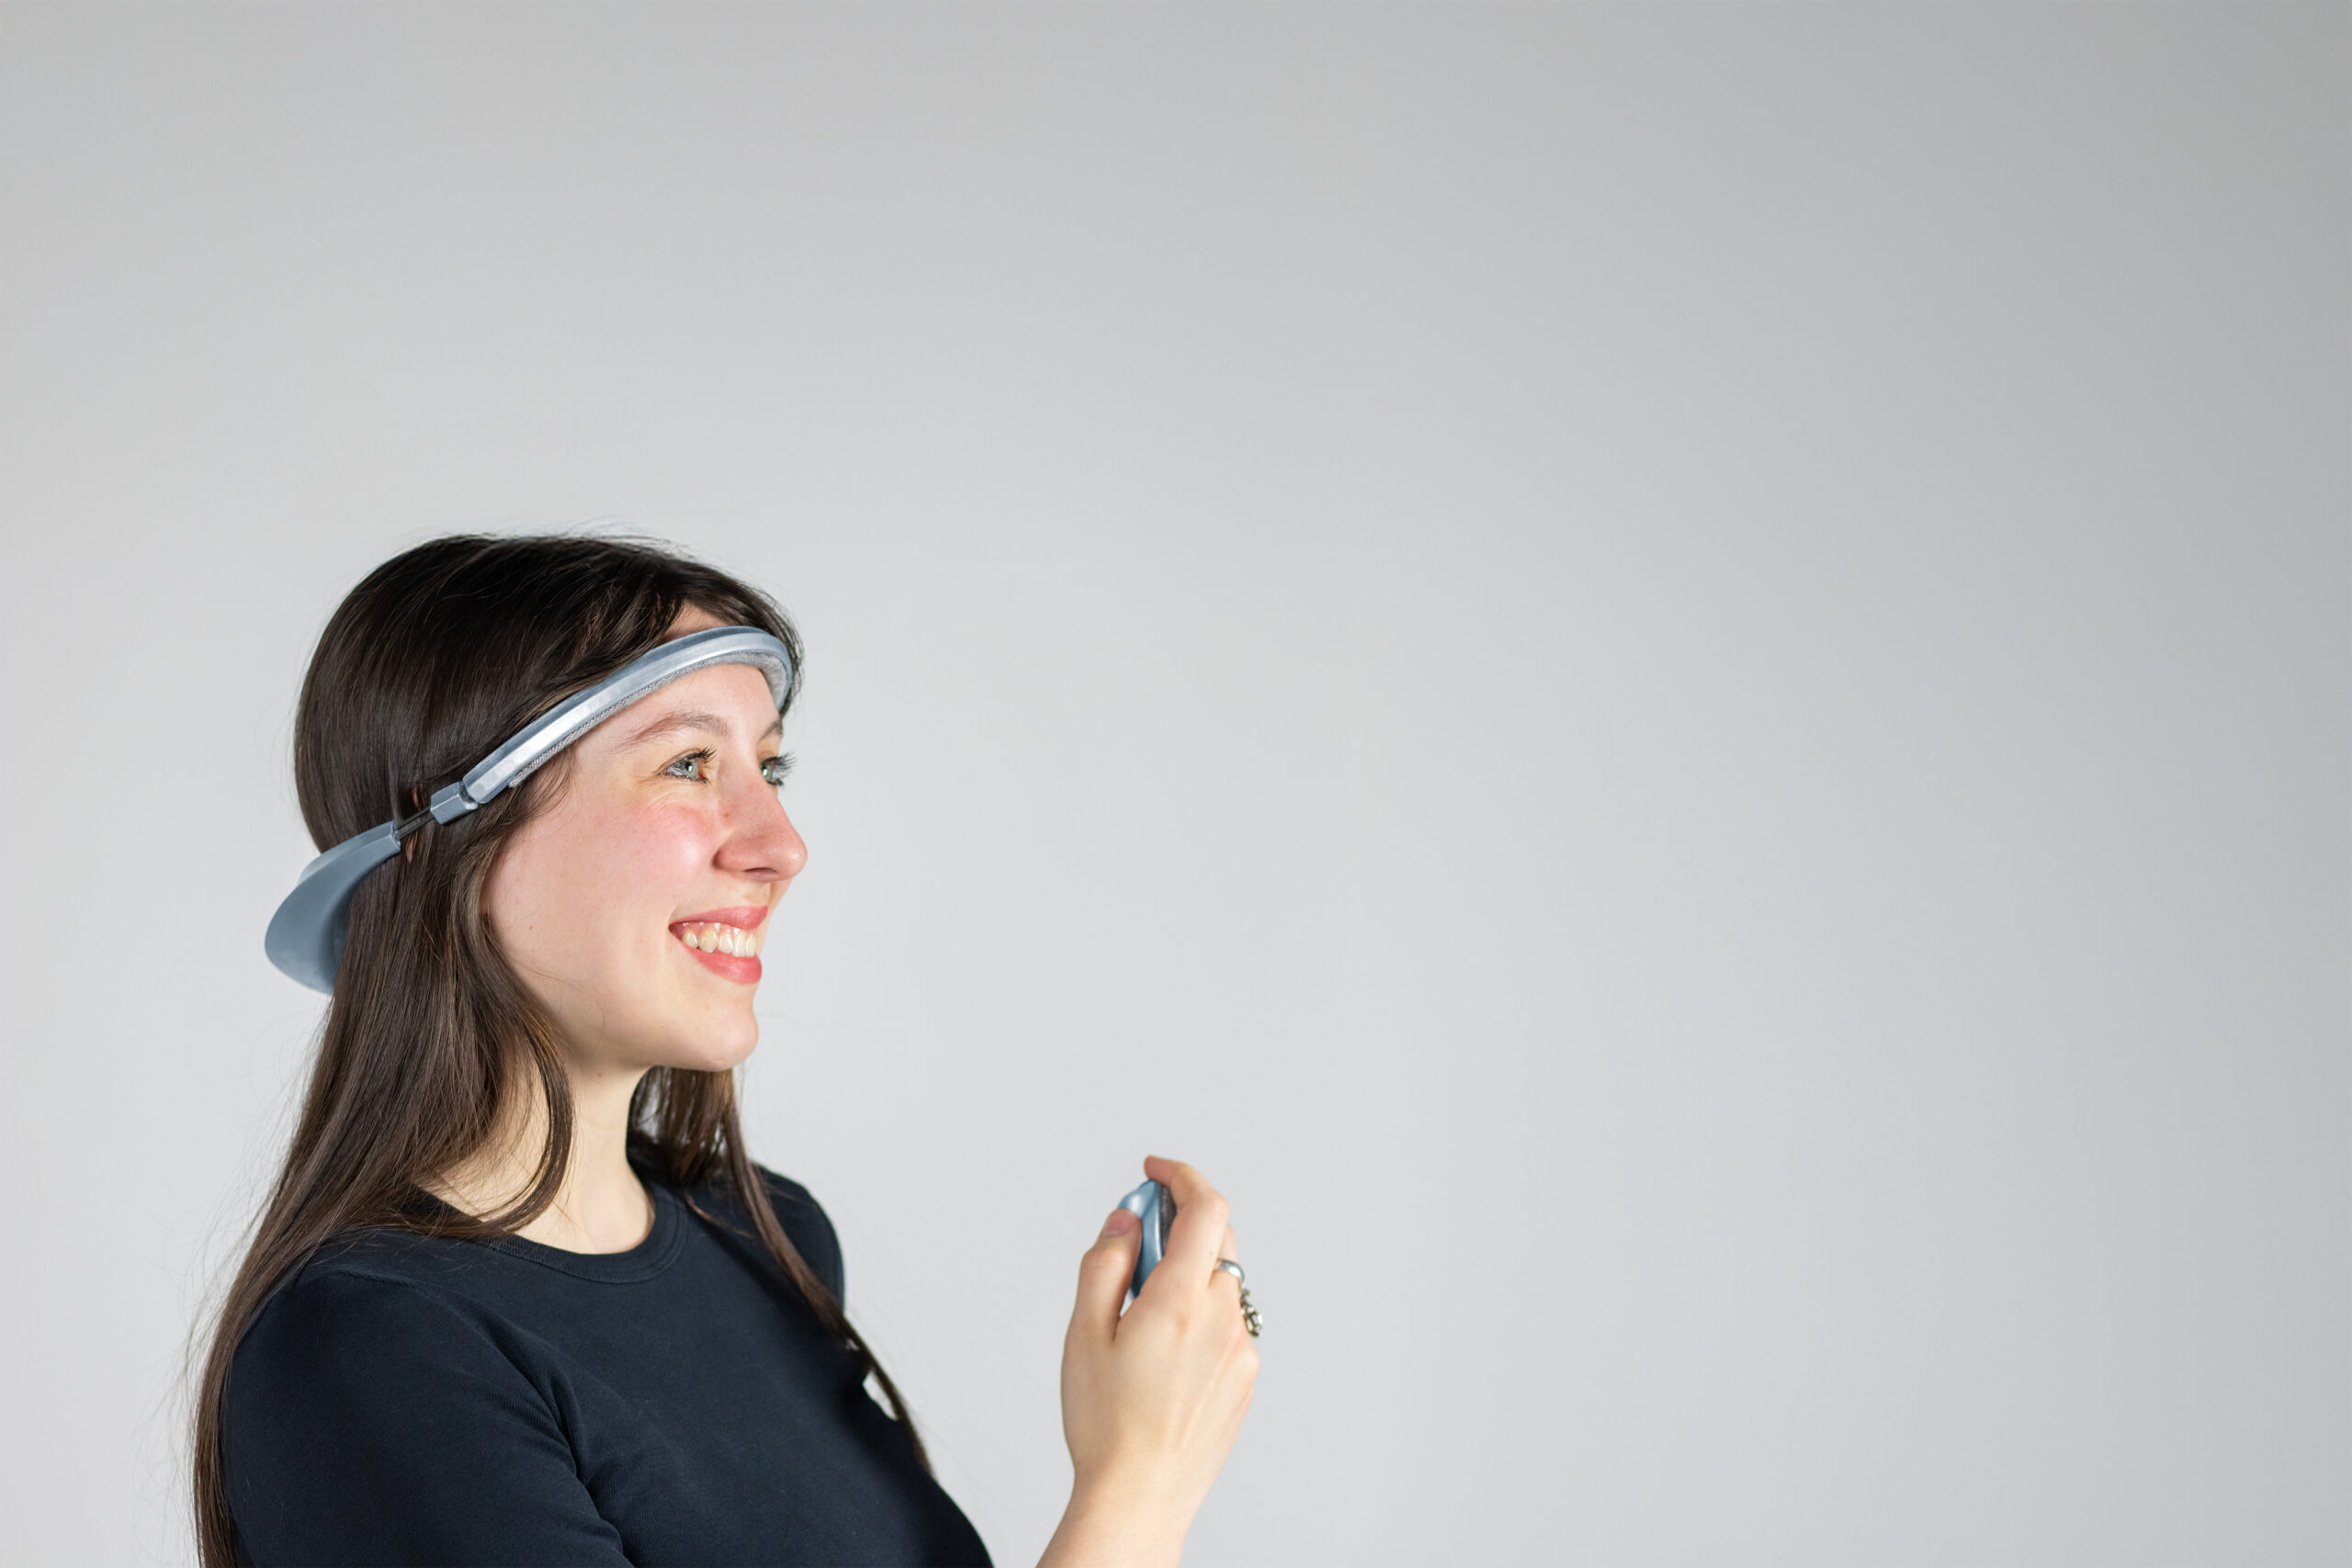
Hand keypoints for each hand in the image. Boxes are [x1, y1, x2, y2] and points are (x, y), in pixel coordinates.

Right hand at [1038, 1156, 1258, 1567]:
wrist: (1141, 1497)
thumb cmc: (1106, 1425)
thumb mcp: (1084, 1333)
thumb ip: (1106, 1262)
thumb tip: (1127, 1220)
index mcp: (1181, 1301)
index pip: (1205, 1207)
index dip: (1181, 1176)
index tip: (1154, 1171)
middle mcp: (1223, 1320)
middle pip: (1217, 1238)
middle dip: (1178, 1221)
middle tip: (1133, 1238)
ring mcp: (1242, 1350)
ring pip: (1222, 1282)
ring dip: (1188, 1270)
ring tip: (1140, 1310)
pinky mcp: (1246, 1378)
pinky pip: (1228, 1321)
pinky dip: (1200, 1310)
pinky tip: (1163, 1348)